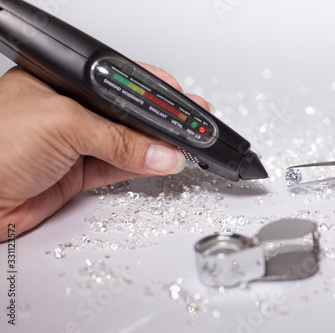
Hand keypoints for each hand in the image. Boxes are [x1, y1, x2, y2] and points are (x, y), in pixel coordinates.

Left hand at [0, 62, 208, 240]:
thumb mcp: (63, 124)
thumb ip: (117, 139)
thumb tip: (159, 151)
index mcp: (63, 83)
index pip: (119, 83)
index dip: (153, 93)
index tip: (181, 103)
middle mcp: (70, 110)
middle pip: (128, 115)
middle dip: (161, 123)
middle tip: (190, 128)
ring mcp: (75, 143)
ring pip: (127, 143)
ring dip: (155, 148)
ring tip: (182, 150)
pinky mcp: (77, 173)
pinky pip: (120, 166)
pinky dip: (142, 167)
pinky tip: (160, 164)